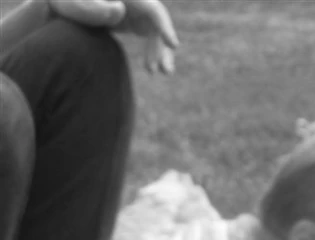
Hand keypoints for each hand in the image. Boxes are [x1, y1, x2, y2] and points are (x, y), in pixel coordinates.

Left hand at [47, 0, 178, 73]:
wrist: (56, 6)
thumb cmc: (61, 2)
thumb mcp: (69, 3)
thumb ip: (89, 7)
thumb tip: (120, 10)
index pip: (151, 7)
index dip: (163, 25)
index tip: (172, 45)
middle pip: (156, 20)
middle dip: (163, 45)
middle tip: (164, 71)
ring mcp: (130, 7)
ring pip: (154, 29)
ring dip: (159, 51)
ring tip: (156, 72)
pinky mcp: (126, 18)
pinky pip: (148, 34)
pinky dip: (152, 51)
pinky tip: (150, 68)